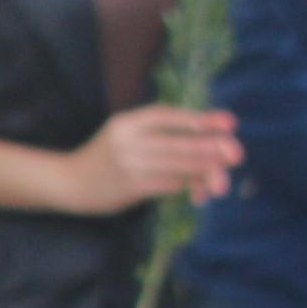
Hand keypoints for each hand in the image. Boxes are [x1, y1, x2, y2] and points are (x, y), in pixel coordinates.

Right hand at [64, 107, 240, 211]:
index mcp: (129, 121)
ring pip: (176, 166)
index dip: (200, 119)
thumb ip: (158, 134)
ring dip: (204, 172)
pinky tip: (199, 191)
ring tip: (224, 178)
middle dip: (210, 148)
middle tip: (237, 153)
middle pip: (178, 142)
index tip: (230, 123)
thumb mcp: (126, 134)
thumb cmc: (106, 157)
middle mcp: (129, 139)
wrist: (70, 182)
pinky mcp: (129, 187)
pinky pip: (166, 185)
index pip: (170, 116)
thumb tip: (206, 138)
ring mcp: (129, 164)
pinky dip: (186, 187)